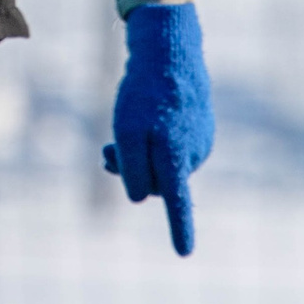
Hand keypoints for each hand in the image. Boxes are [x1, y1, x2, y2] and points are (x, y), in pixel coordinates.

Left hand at [104, 3, 213, 254]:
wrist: (169, 51)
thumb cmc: (144, 92)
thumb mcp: (128, 131)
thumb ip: (135, 170)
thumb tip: (142, 198)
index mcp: (177, 156)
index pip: (178, 202)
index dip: (179, 229)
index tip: (184, 253)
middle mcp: (193, 153)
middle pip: (157, 182)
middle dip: (131, 172)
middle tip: (106, 151)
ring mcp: (198, 140)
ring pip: (161, 163)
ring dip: (138, 155)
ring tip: (122, 127)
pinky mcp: (196, 128)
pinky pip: (169, 146)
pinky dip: (152, 140)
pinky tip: (144, 116)